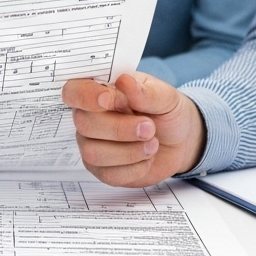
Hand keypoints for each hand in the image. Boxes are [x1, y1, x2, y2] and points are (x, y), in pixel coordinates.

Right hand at [62, 72, 205, 186]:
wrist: (181, 141)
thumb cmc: (167, 112)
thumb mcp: (166, 97)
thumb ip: (145, 92)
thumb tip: (124, 81)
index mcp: (99, 91)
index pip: (73, 91)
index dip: (85, 96)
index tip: (109, 100)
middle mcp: (89, 117)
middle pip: (83, 124)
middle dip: (119, 128)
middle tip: (149, 127)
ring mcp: (92, 144)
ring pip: (92, 153)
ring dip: (128, 152)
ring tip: (152, 144)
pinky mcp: (102, 169)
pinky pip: (108, 174)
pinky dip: (134, 169)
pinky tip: (146, 159)